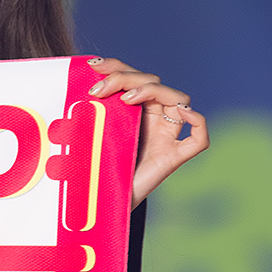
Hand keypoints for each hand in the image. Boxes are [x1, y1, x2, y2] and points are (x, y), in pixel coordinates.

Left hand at [86, 57, 208, 205]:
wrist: (99, 205)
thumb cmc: (90, 170)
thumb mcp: (84, 134)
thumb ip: (85, 113)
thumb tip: (72, 86)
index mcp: (134, 110)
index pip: (132, 76)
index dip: (116, 66)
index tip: (92, 67)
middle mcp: (153, 119)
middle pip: (153, 82)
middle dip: (124, 79)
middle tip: (97, 92)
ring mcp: (166, 137)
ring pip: (178, 99)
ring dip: (152, 90)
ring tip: (125, 100)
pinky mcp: (174, 158)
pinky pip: (199, 138)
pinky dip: (197, 122)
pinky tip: (180, 114)